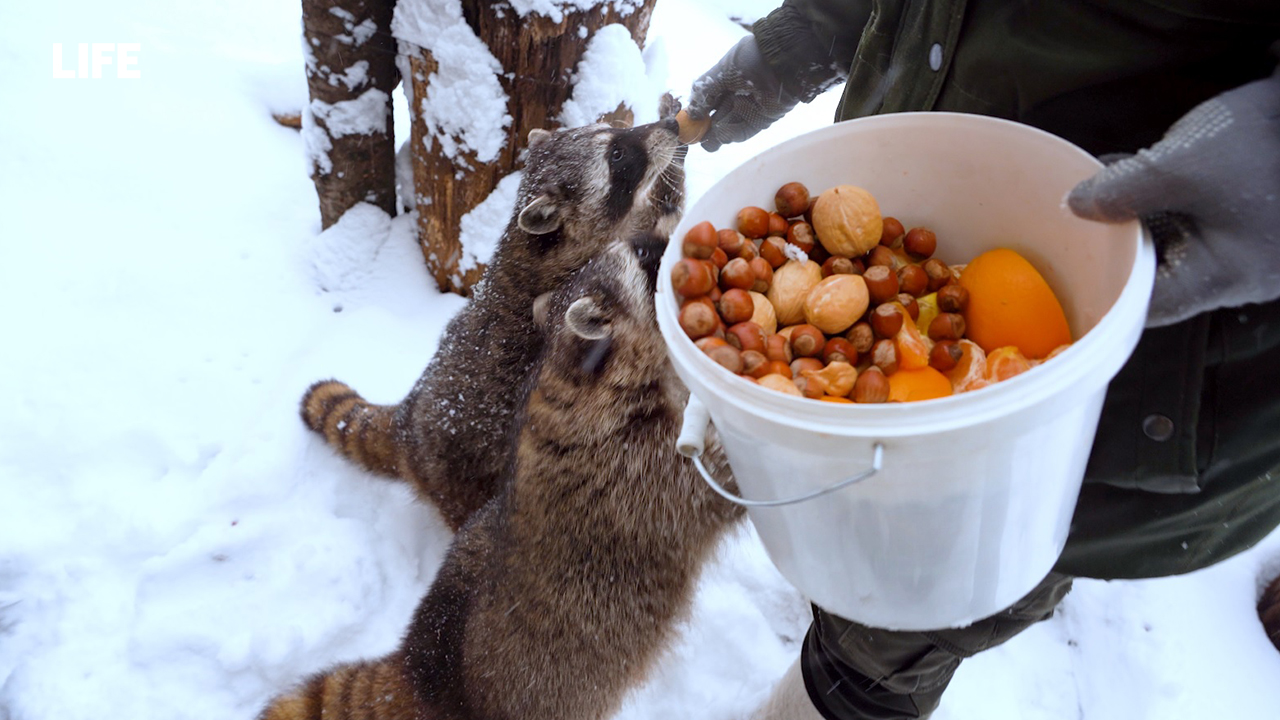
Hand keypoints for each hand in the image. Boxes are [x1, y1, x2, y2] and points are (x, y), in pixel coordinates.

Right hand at [686, 36, 797, 151]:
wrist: (782, 61)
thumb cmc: (751, 59)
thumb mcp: (721, 72)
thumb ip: (705, 91)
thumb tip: (691, 113)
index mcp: (724, 82)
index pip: (706, 102)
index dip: (695, 113)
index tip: (685, 123)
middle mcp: (735, 96)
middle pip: (715, 119)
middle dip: (703, 130)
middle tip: (693, 137)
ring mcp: (748, 109)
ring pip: (727, 128)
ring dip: (716, 136)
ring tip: (707, 139)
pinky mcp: (761, 120)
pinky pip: (743, 132)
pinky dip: (731, 136)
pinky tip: (722, 136)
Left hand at [1068, 70, 1279, 326]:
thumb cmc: (1270, 144)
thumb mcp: (1184, 165)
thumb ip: (1124, 190)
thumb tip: (1075, 205)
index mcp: (1218, 278)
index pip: (1145, 308)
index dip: (1105, 291)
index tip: (1070, 270)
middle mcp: (1233, 271)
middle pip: (1156, 274)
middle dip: (1116, 244)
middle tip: (1074, 224)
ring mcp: (1245, 245)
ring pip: (1173, 242)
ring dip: (1135, 217)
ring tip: (1097, 191)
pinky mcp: (1250, 215)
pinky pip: (1194, 218)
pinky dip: (1162, 199)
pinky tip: (1131, 171)